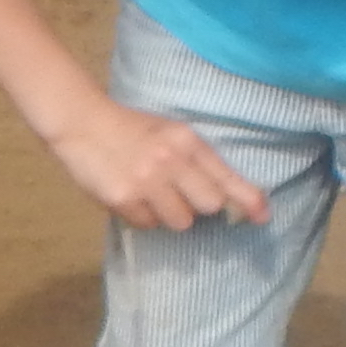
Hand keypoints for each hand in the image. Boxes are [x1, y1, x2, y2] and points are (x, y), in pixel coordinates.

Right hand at [51, 96, 271, 232]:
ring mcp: (147, 181)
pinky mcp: (123, 198)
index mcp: (186, 141)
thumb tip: (224, 196)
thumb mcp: (170, 134)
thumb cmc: (131, 129)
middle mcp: (171, 161)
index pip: (225, 176)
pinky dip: (142, 217)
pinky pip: (148, 225)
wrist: (82, 122)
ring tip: (152, 195)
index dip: (248, 200)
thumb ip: (196, 161)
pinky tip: (130, 196)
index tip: (263, 217)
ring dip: (169, 215)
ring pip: (180, 222)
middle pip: (209, 206)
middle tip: (179, 196)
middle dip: (198, 207)